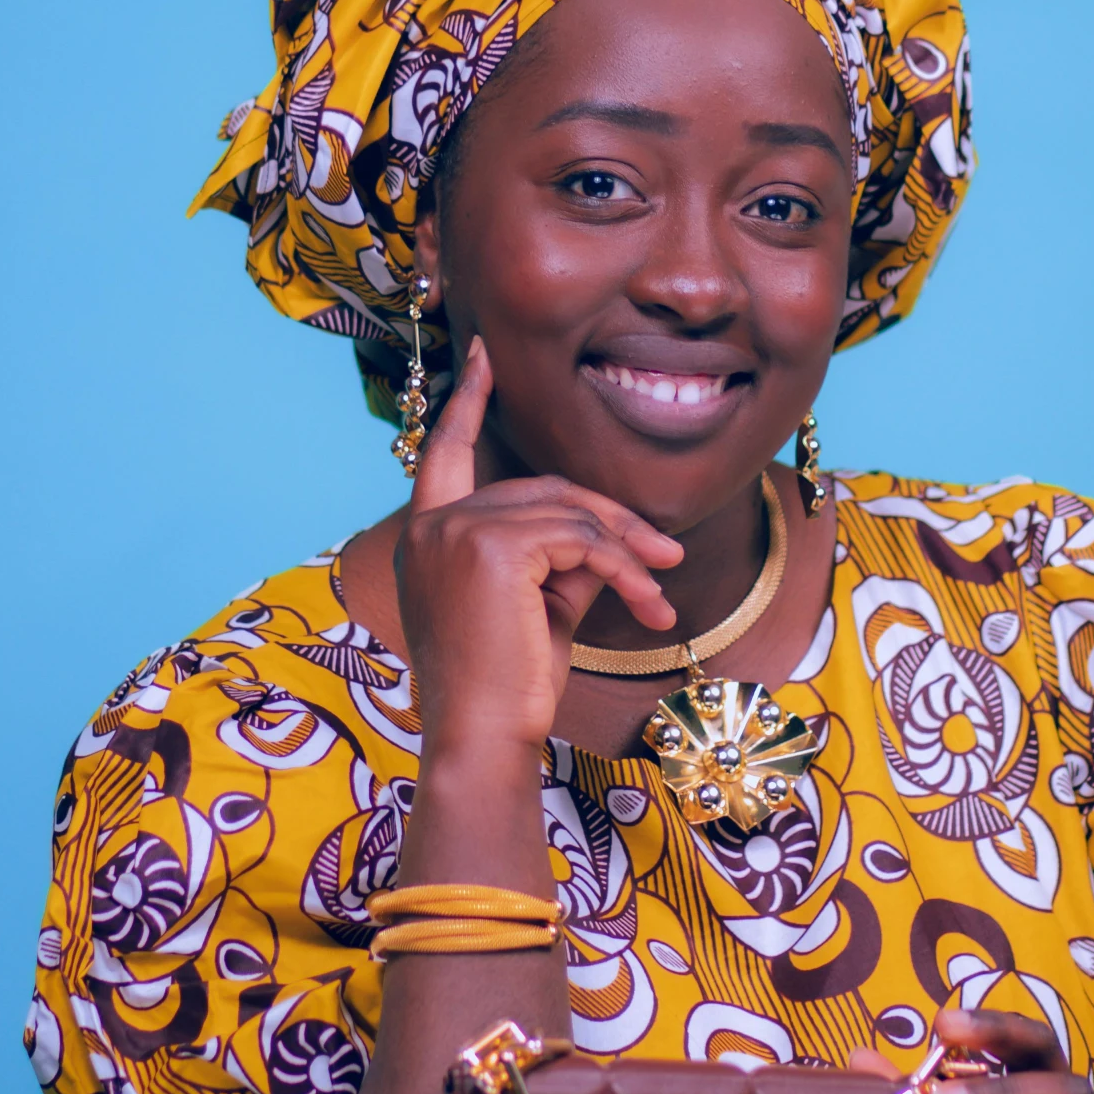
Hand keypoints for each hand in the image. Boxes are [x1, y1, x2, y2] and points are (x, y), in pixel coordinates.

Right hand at [393, 337, 684, 765]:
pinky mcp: (494, 547)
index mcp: (427, 536)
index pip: (446, 452)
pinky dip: (627, 569)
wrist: (483, 738)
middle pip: (540, 488)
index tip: (484, 355)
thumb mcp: (537, 608)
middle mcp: (432, 525)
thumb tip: (614, 533)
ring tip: (663, 594)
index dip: (467, 401)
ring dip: (629, 553)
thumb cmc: (506, 688)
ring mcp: (458, 531)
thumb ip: (562, 558)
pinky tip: (651, 605)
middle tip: (666, 557)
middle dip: (610, 519)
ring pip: (570, 514)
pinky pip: (582, 540)